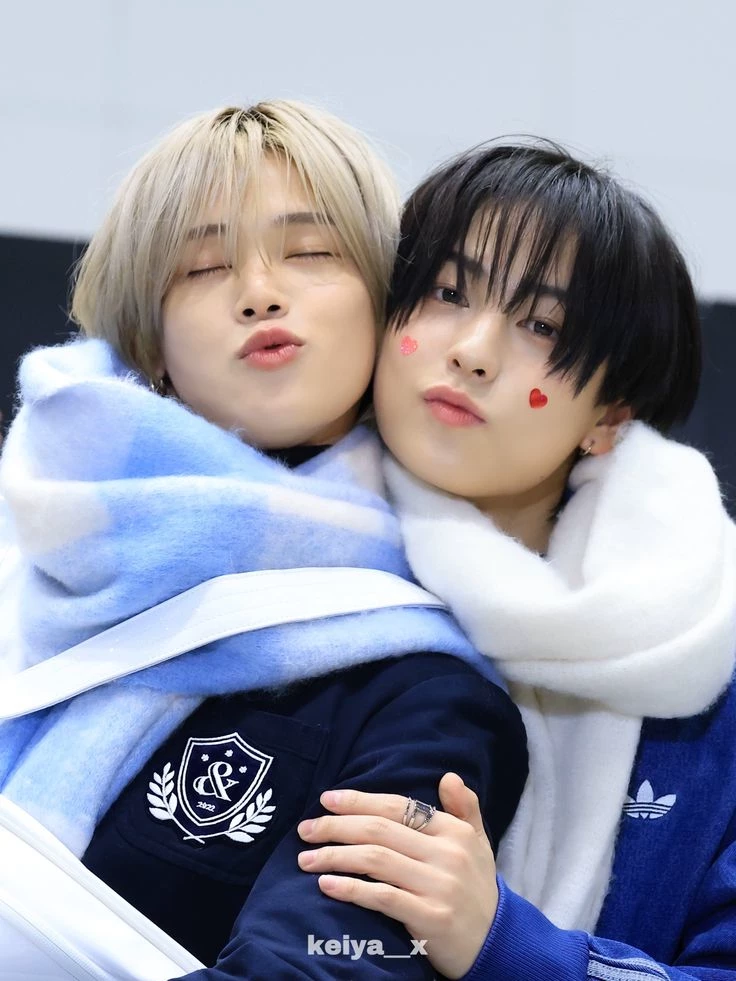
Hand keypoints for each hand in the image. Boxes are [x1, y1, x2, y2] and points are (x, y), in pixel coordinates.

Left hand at [297, 773, 497, 979]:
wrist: (499, 943)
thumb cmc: (478, 888)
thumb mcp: (478, 842)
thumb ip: (465, 807)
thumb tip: (448, 776)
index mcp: (453, 831)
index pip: (397, 807)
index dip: (359, 801)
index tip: (326, 800)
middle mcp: (446, 854)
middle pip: (379, 831)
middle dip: (336, 827)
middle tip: (305, 830)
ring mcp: (438, 886)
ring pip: (376, 860)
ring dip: (335, 857)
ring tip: (306, 859)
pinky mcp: (430, 918)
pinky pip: (383, 897)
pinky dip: (351, 889)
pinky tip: (327, 885)